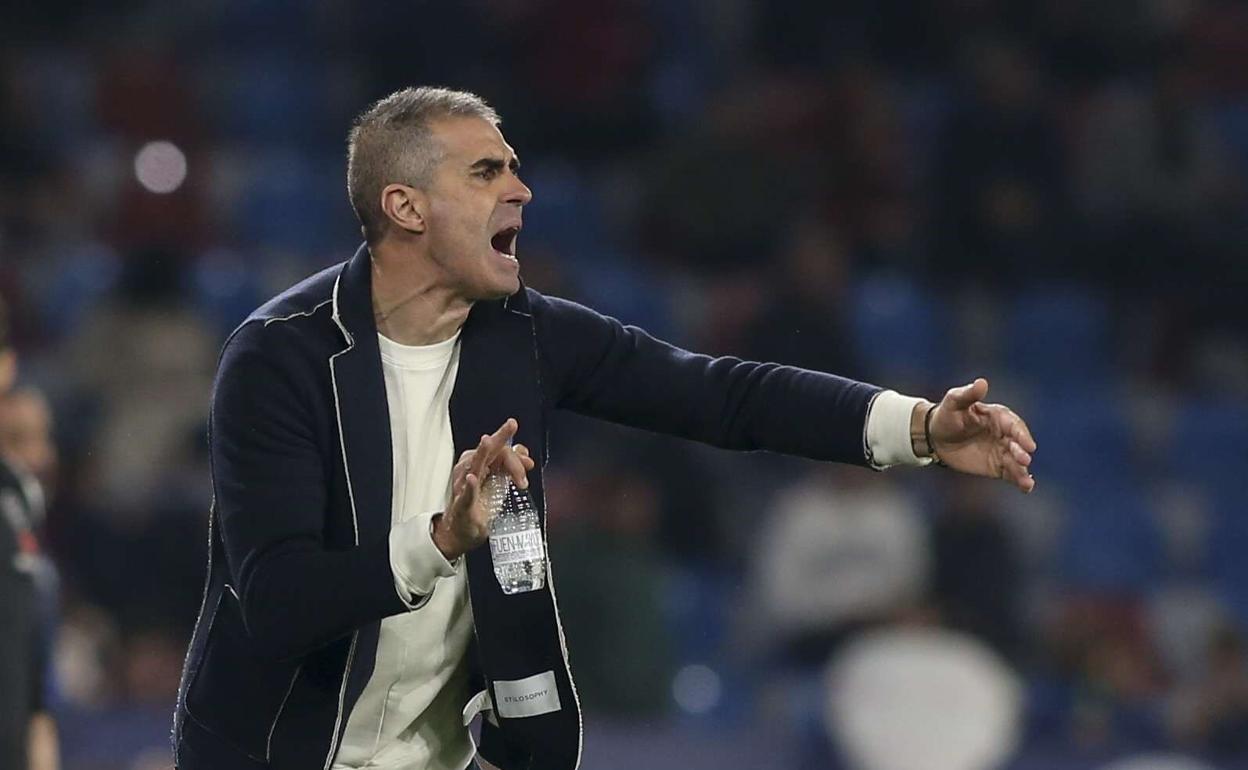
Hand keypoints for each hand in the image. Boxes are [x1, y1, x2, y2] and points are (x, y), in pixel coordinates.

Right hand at [432, 418, 535, 559]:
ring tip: (488, 442)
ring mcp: (464, 487)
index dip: (515, 452)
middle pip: (488, 451)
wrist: (462, 531)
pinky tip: (472, 478)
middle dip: (500, 437)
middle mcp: (471, 471)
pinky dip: (469, 486)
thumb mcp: (499, 482)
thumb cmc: (479, 505)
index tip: (528, 462)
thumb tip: (523, 451)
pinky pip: (465, 494)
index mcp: (482, 465)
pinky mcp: (462, 506)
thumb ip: (510, 465)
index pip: (499, 450)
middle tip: (511, 425)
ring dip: (484, 454)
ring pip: (474, 466)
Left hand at [925, 378, 1035, 492]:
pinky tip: (1026, 487)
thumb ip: (968, 394)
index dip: (1022, 434)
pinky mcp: (997, 467)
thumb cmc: (947, 415)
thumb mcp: (954, 401)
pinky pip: (1011, 474)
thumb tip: (982, 382)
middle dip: (1022, 452)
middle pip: (1018, 444)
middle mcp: (1004, 434)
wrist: (935, 436)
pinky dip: (1020, 480)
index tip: (1028, 445)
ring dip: (1023, 469)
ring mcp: (1002, 451)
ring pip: (1017, 461)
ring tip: (1025, 480)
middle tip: (1024, 459)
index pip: (1014, 425)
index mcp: (998, 416)